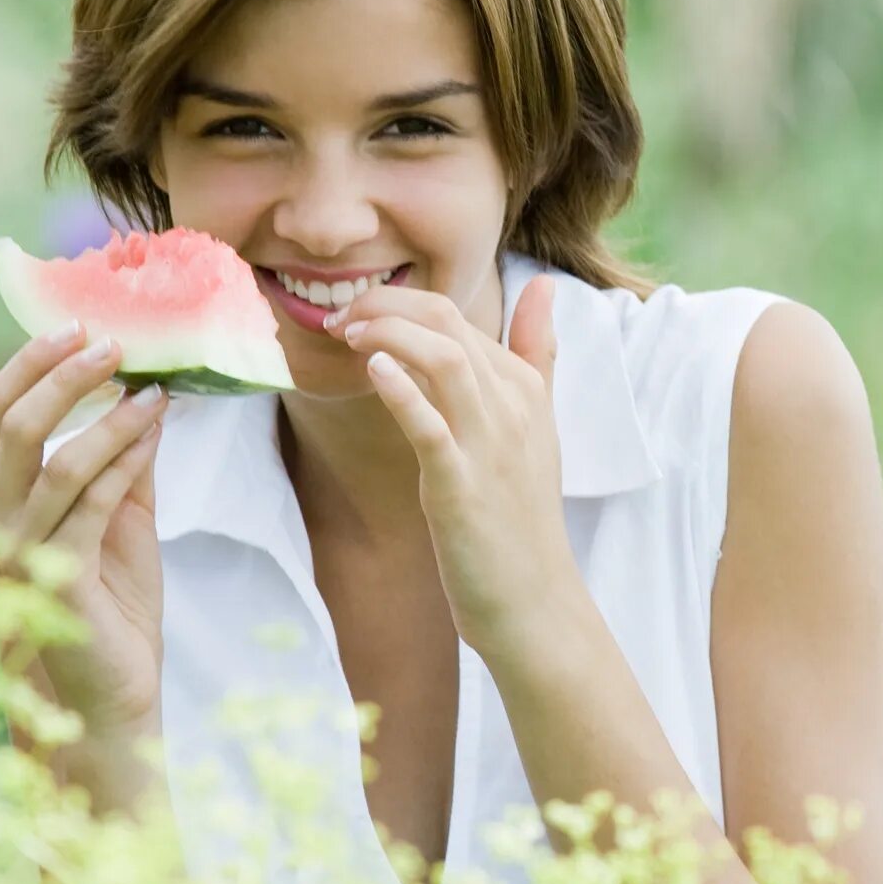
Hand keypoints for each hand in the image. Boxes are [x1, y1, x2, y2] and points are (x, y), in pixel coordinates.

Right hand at [0, 325, 168, 729]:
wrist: (109, 701)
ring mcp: (20, 554)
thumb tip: (150, 396)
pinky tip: (153, 431)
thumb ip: (127, 466)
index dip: (32, 364)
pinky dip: (123, 460)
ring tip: (149, 384)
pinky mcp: (56, 582)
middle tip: (111, 340)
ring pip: (52, 462)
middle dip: (59, 374)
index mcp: (4, 502)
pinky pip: (89, 505)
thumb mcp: (122, 525)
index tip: (78, 324)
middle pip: (12, 426)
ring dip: (105, 416)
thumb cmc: (111, 612)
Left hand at [332, 272, 580, 643]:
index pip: (457, 314)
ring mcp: (489, 445)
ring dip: (389, 333)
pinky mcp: (462, 486)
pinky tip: (373, 370)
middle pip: (447, 322)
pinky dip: (402, 391)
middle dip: (383, 305)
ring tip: (347, 333)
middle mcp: (512, 406)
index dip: (396, 303)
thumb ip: (539, 352)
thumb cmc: (523, 514)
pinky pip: (432, 427)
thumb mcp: (538, 424)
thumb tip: (543, 284)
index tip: (354, 317)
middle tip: (339, 318)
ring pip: (445, 358)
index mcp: (524, 387)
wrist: (534, 600)